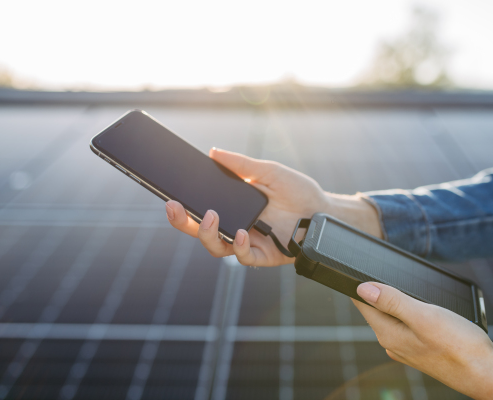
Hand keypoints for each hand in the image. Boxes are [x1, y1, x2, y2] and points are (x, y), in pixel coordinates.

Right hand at [165, 148, 329, 265]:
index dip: (183, 206)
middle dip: (182, 221)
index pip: (200, 208)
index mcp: (233, 206)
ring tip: (211, 216)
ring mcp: (246, 241)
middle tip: (174, 207)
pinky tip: (239, 233)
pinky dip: (237, 246)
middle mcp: (235, 225)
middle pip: (200, 230)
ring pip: (215, 246)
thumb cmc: (297, 190)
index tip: (169, 195)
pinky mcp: (261, 255)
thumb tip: (213, 152)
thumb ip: (241, 165)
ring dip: (207, 233)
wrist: (323, 209)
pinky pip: (242, 257)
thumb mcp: (268, 171)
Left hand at [354, 282, 492, 399]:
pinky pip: (408, 326)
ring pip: (393, 317)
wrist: (488, 375)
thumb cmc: (460, 347)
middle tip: (383, 270)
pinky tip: (422, 308)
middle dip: (379, 291)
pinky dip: (411, 313)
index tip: (360, 268)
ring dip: (397, 302)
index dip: (360, 284)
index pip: (363, 304)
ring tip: (405, 287)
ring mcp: (407, 348)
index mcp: (388, 334)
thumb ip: (392, 301)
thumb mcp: (424, 316)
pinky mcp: (422, 350)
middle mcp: (393, 344)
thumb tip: (363, 288)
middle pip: (377, 310)